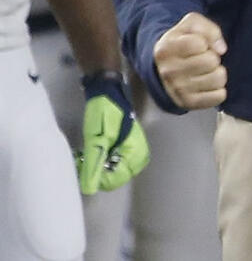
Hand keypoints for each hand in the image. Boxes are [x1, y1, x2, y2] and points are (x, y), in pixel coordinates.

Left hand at [77, 71, 149, 193]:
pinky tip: (92, 153)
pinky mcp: (126, 148)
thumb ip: (93, 164)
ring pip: (112, 172)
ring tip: (85, 156)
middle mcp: (138, 156)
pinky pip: (113, 164)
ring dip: (96, 168)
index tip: (84, 164)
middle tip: (83, 159)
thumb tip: (89, 190)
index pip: (115, 180)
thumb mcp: (95, 138)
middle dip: (96, 173)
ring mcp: (134, 152)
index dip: (96, 176)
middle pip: (114, 178)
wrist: (107, 92)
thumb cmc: (104, 113)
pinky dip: (100, 162)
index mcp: (136, 154)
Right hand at [152, 12, 227, 109]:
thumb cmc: (183, 41)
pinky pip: (219, 96)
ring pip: (218, 78)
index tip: (197, 45)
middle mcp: (168, 71)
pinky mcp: (188, 103)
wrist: (165, 67)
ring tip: (205, 71)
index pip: (199, 44)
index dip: (204, 42)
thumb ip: (207, 28)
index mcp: (165, 49)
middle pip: (211, 61)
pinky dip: (219, 89)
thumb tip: (221, 49)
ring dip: (217, 72)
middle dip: (212, 56)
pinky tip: (207, 84)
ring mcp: (177, 90)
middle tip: (202, 58)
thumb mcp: (190, 25)